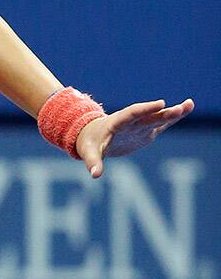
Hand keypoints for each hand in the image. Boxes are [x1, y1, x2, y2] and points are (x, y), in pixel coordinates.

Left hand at [76, 98, 194, 177]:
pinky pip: (161, 123)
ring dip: (172, 113)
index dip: (145, 109)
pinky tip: (187, 108)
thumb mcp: (89, 152)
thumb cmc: (90, 143)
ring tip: (189, 105)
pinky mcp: (146, 131)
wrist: (93, 136)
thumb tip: (95, 175)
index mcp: (116, 123)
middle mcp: (130, 122)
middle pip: (147, 116)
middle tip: (179, 109)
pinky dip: (173, 118)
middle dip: (162, 113)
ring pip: (157, 118)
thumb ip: (93, 162)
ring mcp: (139, 126)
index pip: (131, 114)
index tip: (160, 104)